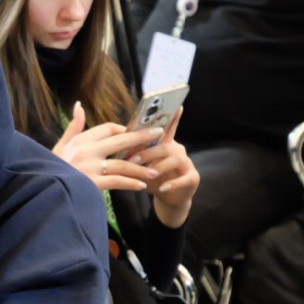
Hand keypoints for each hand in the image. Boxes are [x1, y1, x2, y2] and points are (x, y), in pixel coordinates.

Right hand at [54, 102, 161, 191]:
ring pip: (123, 163)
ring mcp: (89, 167)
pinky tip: (141, 186)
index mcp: (80, 140)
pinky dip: (131, 183)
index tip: (135, 133)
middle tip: (159, 135)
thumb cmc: (53, 169)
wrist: (45, 191)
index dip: (125, 130)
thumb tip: (78, 106)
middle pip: (121, 141)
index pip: (108, 128)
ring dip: (141, 167)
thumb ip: (73, 127)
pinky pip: (117, 181)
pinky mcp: (92, 183)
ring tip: (155, 171)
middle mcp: (86, 151)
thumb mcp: (60, 146)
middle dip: (142, 137)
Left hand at [121, 109, 196, 228]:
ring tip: (148, 174)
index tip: (176, 106)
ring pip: (176, 159)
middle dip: (148, 152)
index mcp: (165, 144)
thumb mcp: (139, 166)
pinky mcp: (192, 178)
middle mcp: (178, 150)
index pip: (167, 128)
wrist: (167, 197)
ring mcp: (186, 164)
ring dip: (159, 166)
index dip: (173, 117)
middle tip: (132, 160)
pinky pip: (184, 178)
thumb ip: (130, 156)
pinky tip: (162, 188)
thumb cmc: (151, 178)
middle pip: (165, 145)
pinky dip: (172, 183)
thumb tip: (112, 149)